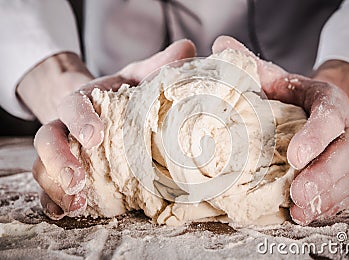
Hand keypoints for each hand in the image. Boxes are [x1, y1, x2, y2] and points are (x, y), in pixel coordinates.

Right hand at [33, 39, 195, 218]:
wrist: (103, 107)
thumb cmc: (124, 93)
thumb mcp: (139, 76)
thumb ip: (159, 65)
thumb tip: (187, 48)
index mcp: (83, 100)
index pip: (72, 105)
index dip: (80, 120)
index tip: (97, 136)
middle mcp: (66, 126)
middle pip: (47, 139)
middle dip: (59, 159)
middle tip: (78, 179)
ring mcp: (63, 150)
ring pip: (43, 166)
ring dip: (56, 186)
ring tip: (76, 204)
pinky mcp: (66, 171)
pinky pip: (50, 186)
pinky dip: (53, 200)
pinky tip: (64, 212)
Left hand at [212, 36, 348, 224]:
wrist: (318, 106)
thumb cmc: (292, 95)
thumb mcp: (275, 77)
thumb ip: (251, 64)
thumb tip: (220, 45)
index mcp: (328, 102)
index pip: (328, 118)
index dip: (315, 137)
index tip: (294, 155)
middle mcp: (344, 130)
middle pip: (344, 155)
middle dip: (323, 177)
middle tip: (298, 193)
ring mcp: (347, 154)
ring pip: (347, 178)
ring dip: (326, 197)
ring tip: (300, 211)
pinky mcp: (344, 173)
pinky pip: (345, 193)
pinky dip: (327, 207)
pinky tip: (306, 215)